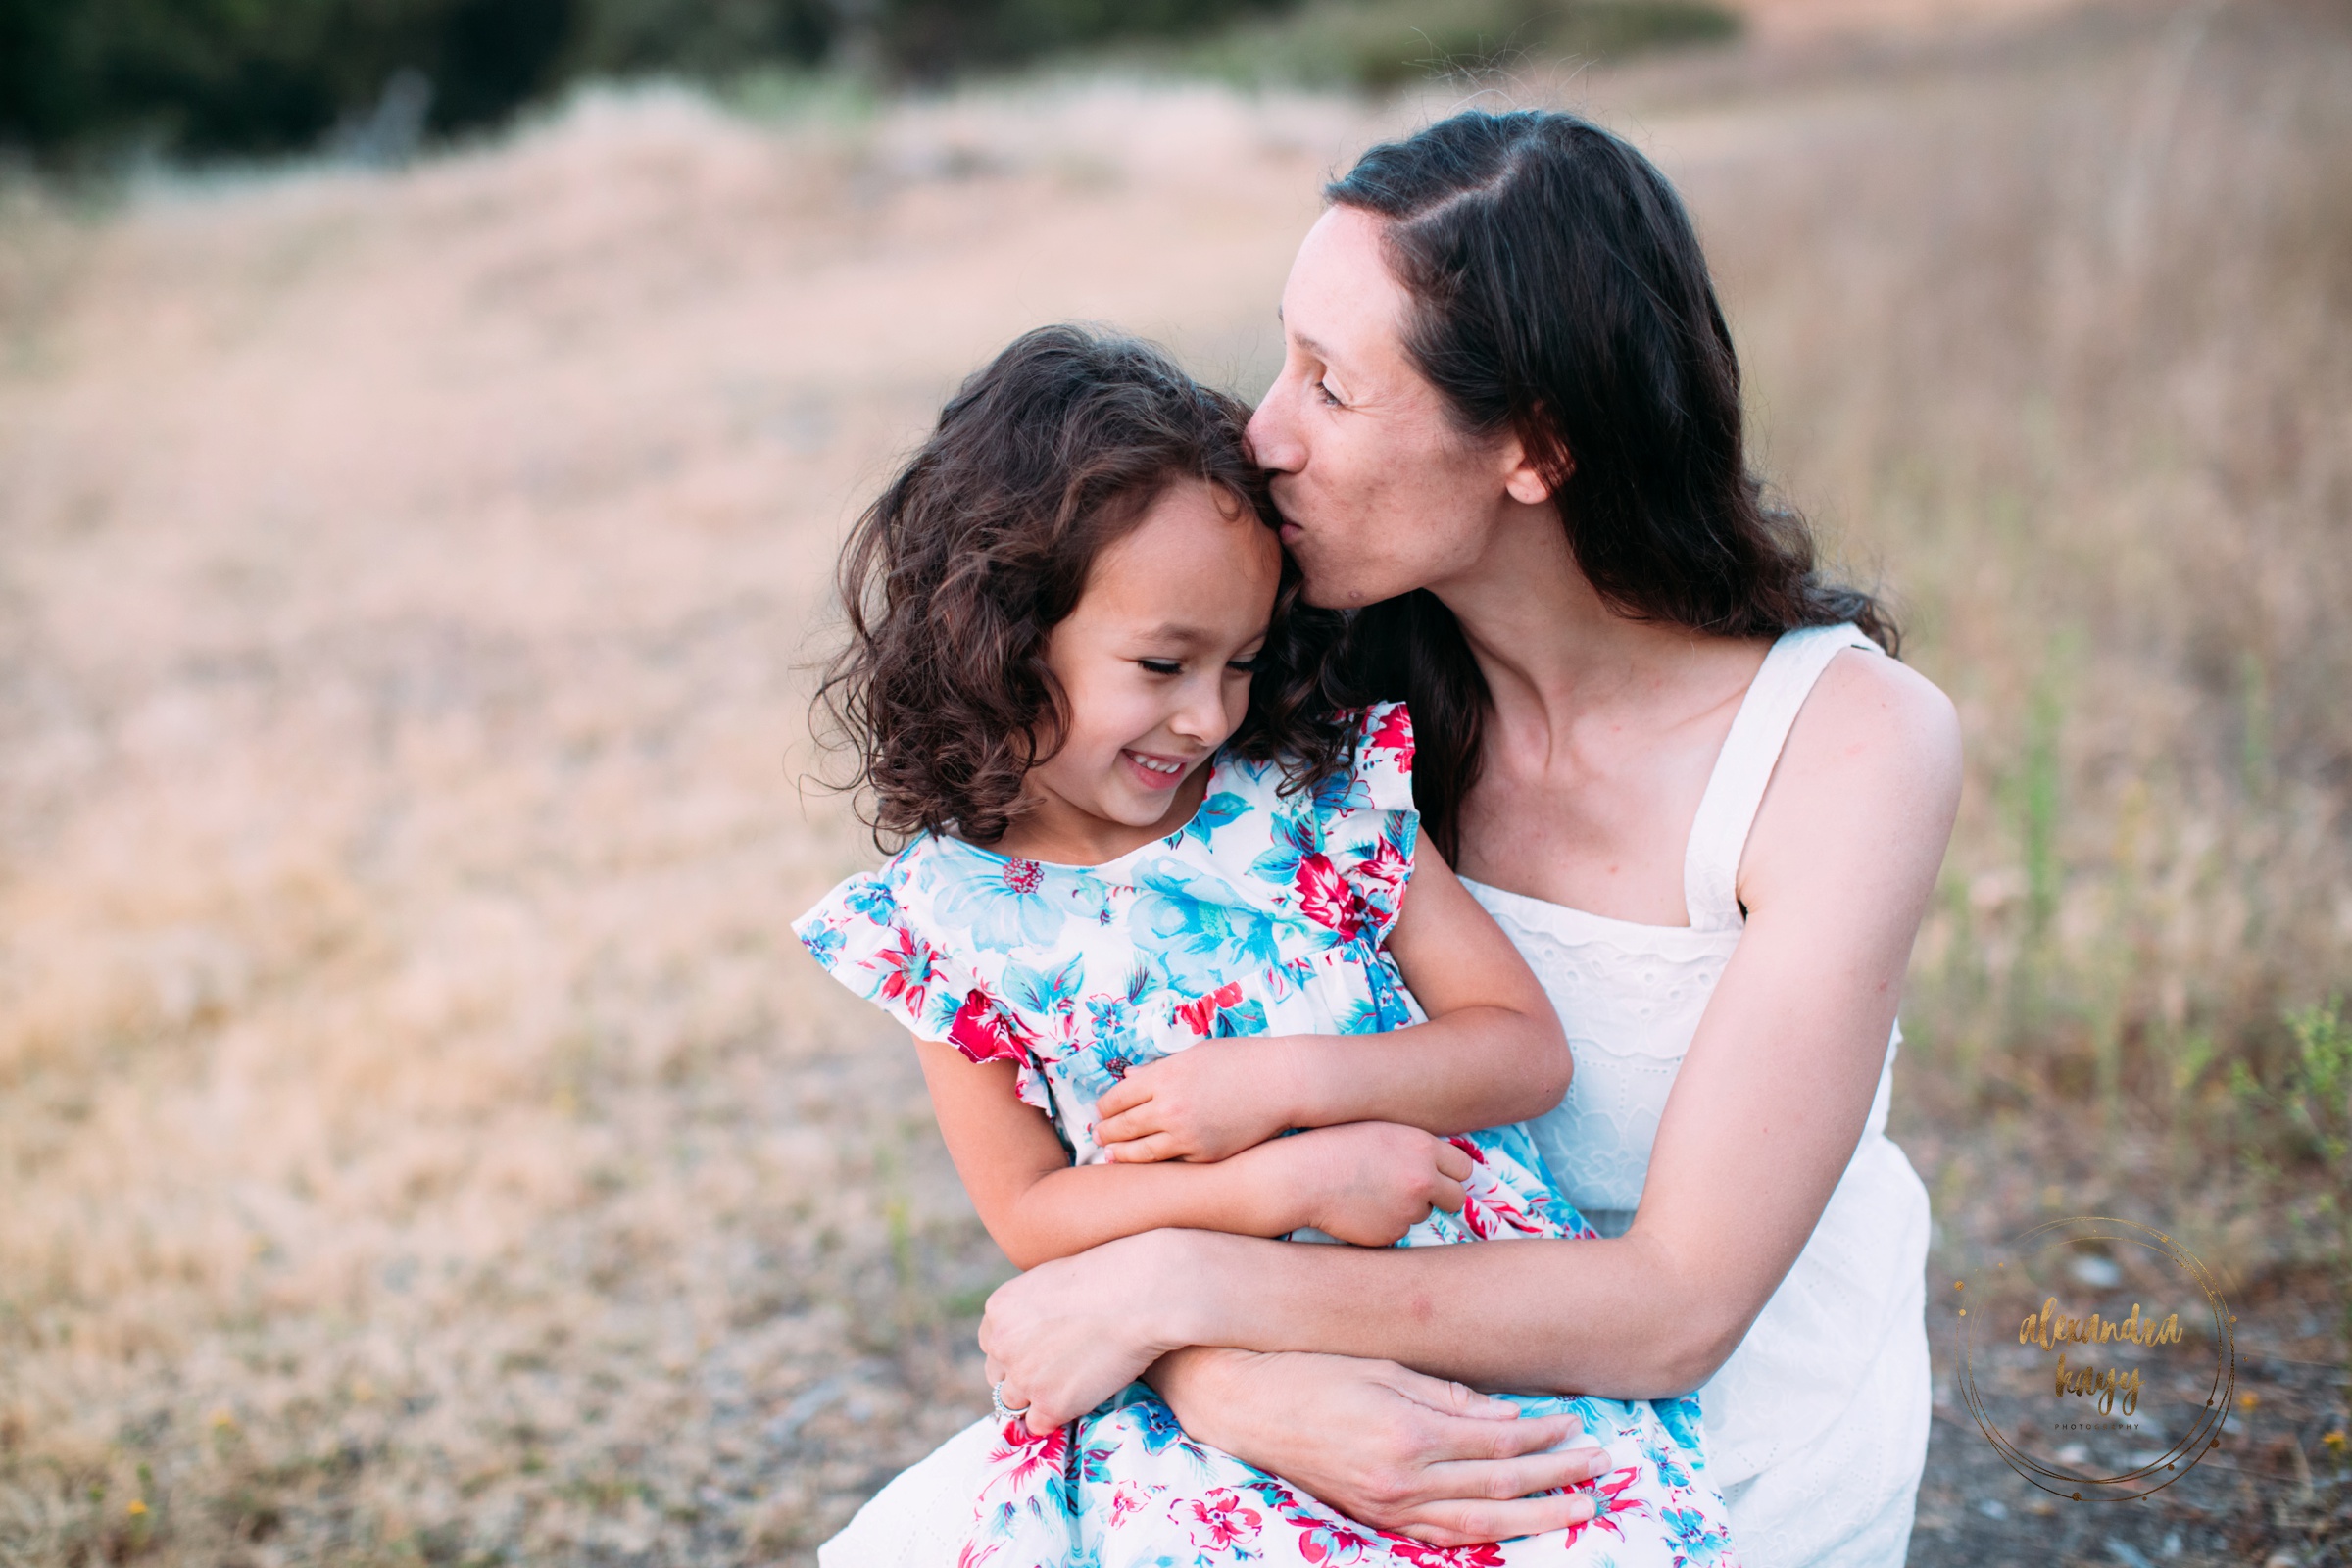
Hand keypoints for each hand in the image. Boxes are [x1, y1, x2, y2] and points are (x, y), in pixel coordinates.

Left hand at [980, 1229, 1203, 1432]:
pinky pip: (1040, 1424)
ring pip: (1014, 1403)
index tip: (1040, 1352)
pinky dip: (1058, 1416)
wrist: (1142, 1295)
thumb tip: (1036, 1332)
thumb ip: (1032, 1309)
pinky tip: (1081, 1399)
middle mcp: (1003, 1345)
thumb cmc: (1110, 1277)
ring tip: (1070, 1386)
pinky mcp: (1051, 1405)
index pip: (992, 1344)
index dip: (1017, 1350)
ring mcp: (1025, 1378)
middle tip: (1055, 1372)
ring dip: (1037, 1399)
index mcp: (1000, 1310)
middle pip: (998, 1375)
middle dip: (1021, 1376)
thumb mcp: (1053, 1280)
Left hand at [1096, 1039, 1297, 1162]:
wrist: (1282, 1083)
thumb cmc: (1239, 1062)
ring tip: (1111, 1154)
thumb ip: (1158, 1069)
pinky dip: (1153, 1161)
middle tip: (1098, 1136)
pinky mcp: (1203, 1155)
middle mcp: (1170, 1107)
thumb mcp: (1193, 1055)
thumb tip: (1128, 1078)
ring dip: (1120, 1153)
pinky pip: (1169, 1161)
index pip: (1117, 1097)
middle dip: (1106, 1132)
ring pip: (1139, 1151)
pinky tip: (1144, 1162)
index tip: (1102, 1110)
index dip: (1105, 1106)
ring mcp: (1187, 1135)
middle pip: (1122, 1126)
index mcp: (1164, 1077)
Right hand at [1148, 1348, 1606, 1546]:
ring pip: (1477, 1522)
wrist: (1239, 1398)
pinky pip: (1440, 1535)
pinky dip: (1482, 1536)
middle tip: (1603, 1468)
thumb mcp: (1381, 1366)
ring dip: (1534, 1517)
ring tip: (1579, 1508)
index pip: (1496, 1440)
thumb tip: (1503, 1413)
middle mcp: (1402, 1478)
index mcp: (1407, 1432)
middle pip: (1499, 1485)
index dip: (1543, 1436)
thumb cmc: (1309, 1367)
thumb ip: (1445, 1394)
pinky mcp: (1373, 1514)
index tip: (1577, 1426)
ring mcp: (1387, 1504)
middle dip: (1558, 1479)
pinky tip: (1512, 1528)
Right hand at [1278, 1122, 1469, 1246]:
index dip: (1452, 1173)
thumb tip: (1438, 1162)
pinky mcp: (1392, 1233)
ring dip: (1410, 1208)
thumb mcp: (1381, 1132)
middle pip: (1457, 1198)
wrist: (1302, 1177)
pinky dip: (1388, 1222)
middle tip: (1421, 1192)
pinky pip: (1400, 1229)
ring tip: (1375, 1194)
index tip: (1443, 1176)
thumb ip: (1414, 1147)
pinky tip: (1363, 1209)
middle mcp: (1423, 1179)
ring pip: (1425, 1213)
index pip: (1463, 1167)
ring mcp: (1409, 1209)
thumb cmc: (1335, 1146)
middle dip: (1443, 1197)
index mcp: (1422, 1147)